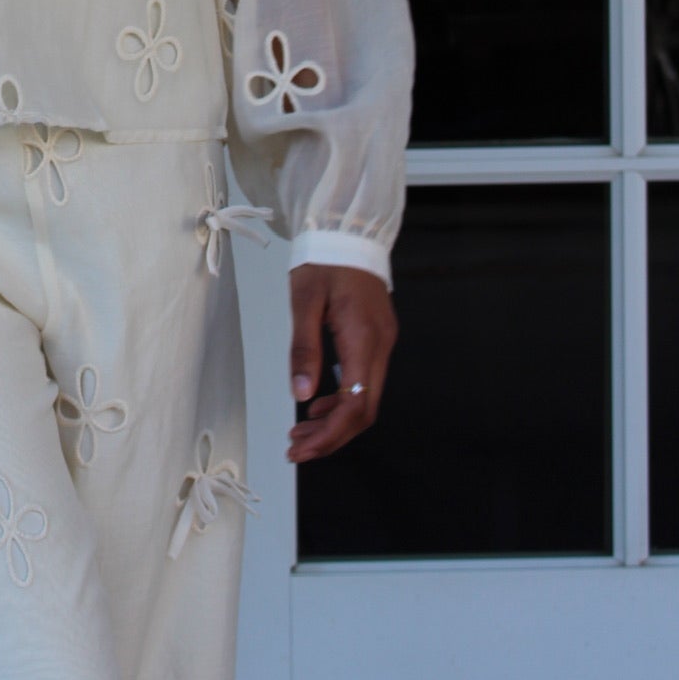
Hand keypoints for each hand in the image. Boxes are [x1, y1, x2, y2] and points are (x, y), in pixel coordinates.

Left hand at [286, 263, 395, 462]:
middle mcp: (380, 346)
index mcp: (364, 339)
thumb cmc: (324, 260)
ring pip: (365, 399)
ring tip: (301, 431)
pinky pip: (363, 381)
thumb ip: (304, 348)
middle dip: (331, 437)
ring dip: (334, 422)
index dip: (330, 435)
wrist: (347, 231)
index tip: (301, 448)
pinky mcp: (376, 338)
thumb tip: (302, 395)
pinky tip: (318, 405)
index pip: (355, 405)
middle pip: (364, 411)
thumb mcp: (304, 300)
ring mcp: (382, 343)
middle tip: (296, 448)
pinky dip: (341, 400)